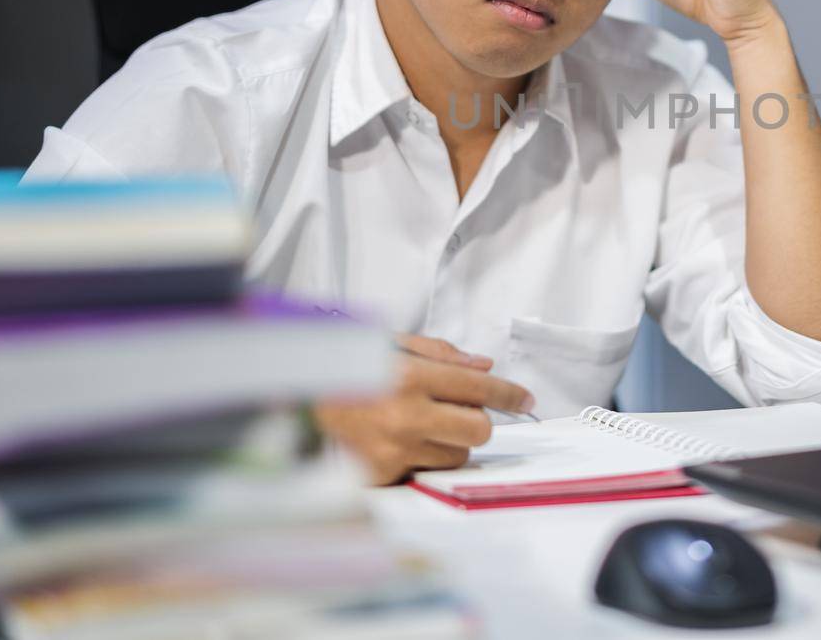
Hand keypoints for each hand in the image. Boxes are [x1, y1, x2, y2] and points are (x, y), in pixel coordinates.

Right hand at [312, 335, 534, 485]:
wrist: (295, 398)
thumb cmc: (348, 366)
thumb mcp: (394, 344)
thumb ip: (442, 355)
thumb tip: (485, 365)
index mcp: (410, 376)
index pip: (478, 387)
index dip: (508, 393)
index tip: (524, 398)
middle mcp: (405, 415)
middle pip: (478, 429)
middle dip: (476, 419)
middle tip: (457, 409)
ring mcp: (393, 450)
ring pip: (456, 455)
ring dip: (449, 441)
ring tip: (417, 423)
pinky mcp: (381, 475)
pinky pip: (424, 471)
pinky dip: (420, 458)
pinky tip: (397, 440)